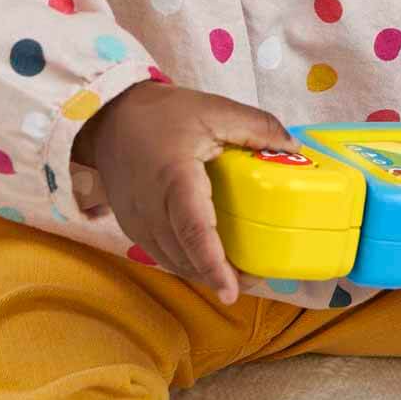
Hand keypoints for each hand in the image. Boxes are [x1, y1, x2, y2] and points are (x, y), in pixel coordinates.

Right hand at [84, 81, 301, 304]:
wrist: (108, 118)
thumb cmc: (162, 113)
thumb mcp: (212, 109)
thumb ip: (255, 125)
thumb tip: (292, 145)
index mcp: (174, 179)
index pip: (194, 230)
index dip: (214, 264)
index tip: (232, 290)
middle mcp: (151, 208)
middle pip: (186, 255)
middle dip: (219, 276)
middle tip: (255, 280)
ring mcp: (138, 222)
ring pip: (173, 261)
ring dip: (202, 273)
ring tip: (237, 276)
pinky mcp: (132, 227)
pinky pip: (162, 254)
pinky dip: (186, 263)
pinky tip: (207, 262)